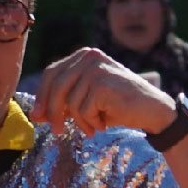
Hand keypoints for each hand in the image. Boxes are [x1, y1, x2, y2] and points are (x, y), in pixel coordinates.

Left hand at [31, 48, 176, 137]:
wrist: (152, 111)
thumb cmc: (119, 106)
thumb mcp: (87, 102)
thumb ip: (63, 103)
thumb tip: (35, 115)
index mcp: (84, 56)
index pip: (52, 73)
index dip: (42, 96)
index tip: (37, 116)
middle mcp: (90, 57)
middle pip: (56, 86)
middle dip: (53, 112)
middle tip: (56, 131)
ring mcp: (97, 69)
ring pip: (70, 102)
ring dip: (80, 121)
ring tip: (94, 126)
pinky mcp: (103, 84)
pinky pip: (83, 111)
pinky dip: (91, 122)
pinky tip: (104, 122)